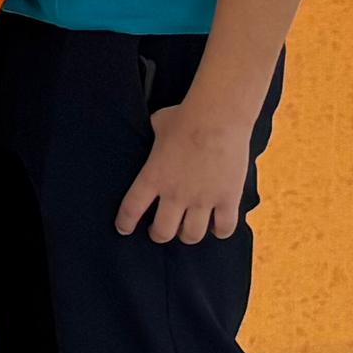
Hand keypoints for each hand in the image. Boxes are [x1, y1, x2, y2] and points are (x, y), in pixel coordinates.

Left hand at [117, 93, 255, 244]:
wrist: (219, 117)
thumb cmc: (185, 117)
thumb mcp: (158, 126)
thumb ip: (152, 138)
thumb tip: (152, 131)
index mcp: (153, 177)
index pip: (131, 210)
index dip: (125, 223)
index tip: (124, 228)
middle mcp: (176, 194)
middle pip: (162, 232)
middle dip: (159, 234)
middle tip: (160, 230)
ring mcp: (203, 199)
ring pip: (192, 235)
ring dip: (187, 235)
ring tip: (187, 229)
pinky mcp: (228, 198)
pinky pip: (224, 228)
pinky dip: (219, 231)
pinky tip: (216, 226)